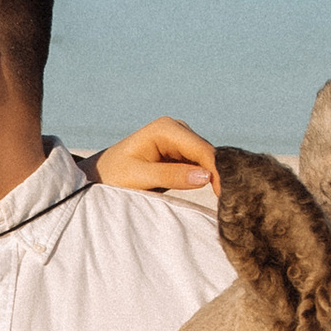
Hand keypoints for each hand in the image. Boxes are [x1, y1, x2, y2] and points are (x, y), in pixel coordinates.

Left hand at [95, 114, 218, 193]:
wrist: (99, 176)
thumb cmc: (113, 176)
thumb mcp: (140, 178)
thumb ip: (172, 176)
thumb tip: (206, 176)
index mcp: (166, 128)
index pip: (202, 150)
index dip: (218, 171)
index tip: (226, 195)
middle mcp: (177, 128)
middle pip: (209, 153)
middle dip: (219, 175)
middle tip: (230, 202)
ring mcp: (181, 139)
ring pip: (208, 160)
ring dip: (215, 177)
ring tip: (224, 199)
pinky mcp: (181, 152)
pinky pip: (201, 165)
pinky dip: (207, 178)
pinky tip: (213, 193)